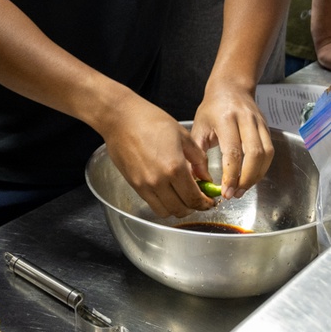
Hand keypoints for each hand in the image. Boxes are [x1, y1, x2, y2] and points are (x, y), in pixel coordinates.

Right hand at [98, 91, 212, 218]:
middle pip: (181, 210)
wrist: (121, 119)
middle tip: (199, 199)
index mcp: (175, 167)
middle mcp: (159, 181)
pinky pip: (152, 204)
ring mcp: (145, 185)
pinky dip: (163, 204)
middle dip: (194, 207)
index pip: (194, 198)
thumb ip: (198, 159)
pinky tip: (168, 192)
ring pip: (166, 212)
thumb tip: (206, 178)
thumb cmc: (151, 121)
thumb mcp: (183, 136)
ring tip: (182, 197)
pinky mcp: (134, 185)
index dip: (205, 203)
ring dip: (177, 208)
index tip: (209, 201)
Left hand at [191, 83, 272, 198]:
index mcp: (226, 118)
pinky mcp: (267, 128)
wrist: (231, 87)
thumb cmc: (212, 109)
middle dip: (247, 178)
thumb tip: (197, 181)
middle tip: (235, 194)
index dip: (232, 175)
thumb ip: (197, 155)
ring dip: (256, 176)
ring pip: (266, 154)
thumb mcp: (198, 128)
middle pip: (255, 153)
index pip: (233, 151)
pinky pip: (270, 152)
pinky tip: (250, 177)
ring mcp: (259, 123)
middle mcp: (246, 119)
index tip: (225, 191)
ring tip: (242, 189)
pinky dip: (262, 168)